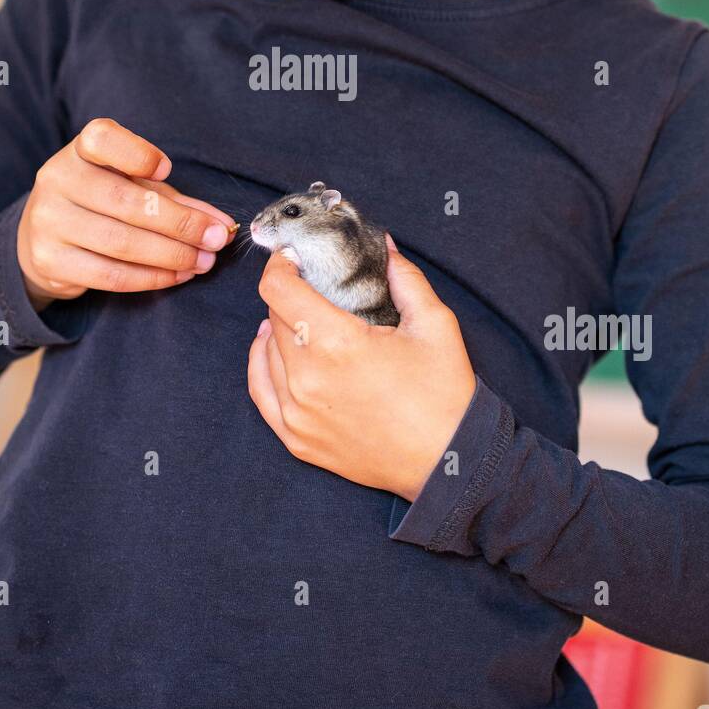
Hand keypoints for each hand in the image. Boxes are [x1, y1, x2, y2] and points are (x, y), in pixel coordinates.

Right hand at [17, 117, 237, 310]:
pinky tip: (178, 275)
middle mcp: (58, 180)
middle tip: (216, 239)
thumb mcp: (134, 187)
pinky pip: (110, 275)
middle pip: (126, 201)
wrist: (41, 236)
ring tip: (203, 261)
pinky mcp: (50, 261)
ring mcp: (49, 222)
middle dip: (181, 223)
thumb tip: (223, 225)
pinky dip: (152, 277)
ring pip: (121, 243)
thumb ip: (176, 200)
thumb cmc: (101, 203)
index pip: (102, 139)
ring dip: (172, 255)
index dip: (137, 153)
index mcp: (80, 151)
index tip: (168, 168)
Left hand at [247, 234, 476, 502]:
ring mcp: (298, 413)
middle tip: (311, 288)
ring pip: (265, 352)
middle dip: (289, 295)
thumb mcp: (434, 324)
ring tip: (297, 318)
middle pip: (274, 317)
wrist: (447, 462)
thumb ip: (404, 278)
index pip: (278, 290)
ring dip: (277, 329)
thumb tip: (383, 246)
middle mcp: (307, 379)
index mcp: (337, 343)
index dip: (280, 265)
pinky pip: (261, 392)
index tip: (292, 258)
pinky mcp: (297, 439)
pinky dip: (262, 365)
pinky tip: (274, 351)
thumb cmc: (443, 394)